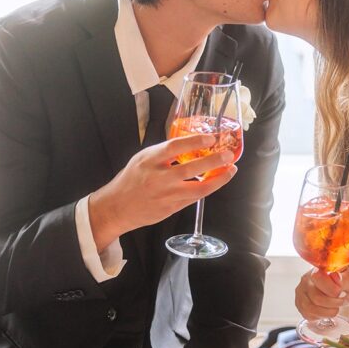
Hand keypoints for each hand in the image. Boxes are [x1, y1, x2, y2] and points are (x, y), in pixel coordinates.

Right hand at [89, 134, 236, 250]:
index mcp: (150, 160)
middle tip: (229, 155)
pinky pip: (194, 198)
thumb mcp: (142, 159)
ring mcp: (167, 195)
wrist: (117, 208)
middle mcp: (159, 178)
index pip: (174, 147)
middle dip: (214, 161)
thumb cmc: (131, 180)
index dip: (194, 142)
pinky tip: (216, 181)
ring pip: (199, 188)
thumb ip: (164, 153)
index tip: (211, 138)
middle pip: (191, 169)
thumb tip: (191, 144)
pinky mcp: (172, 209)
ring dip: (218, 179)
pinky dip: (207, 189)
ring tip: (230, 170)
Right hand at [295, 268, 348, 320]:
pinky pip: (308, 315)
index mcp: (318, 269)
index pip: (319, 279)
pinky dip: (321, 316)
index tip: (340, 292)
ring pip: (311, 309)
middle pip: (317, 298)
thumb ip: (345, 279)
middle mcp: (306, 280)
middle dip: (333, 303)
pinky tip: (326, 310)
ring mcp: (301, 293)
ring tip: (335, 307)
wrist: (340, 291)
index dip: (332, 290)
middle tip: (340, 301)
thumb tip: (336, 276)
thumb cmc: (345, 284)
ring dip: (328, 312)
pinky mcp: (299, 304)